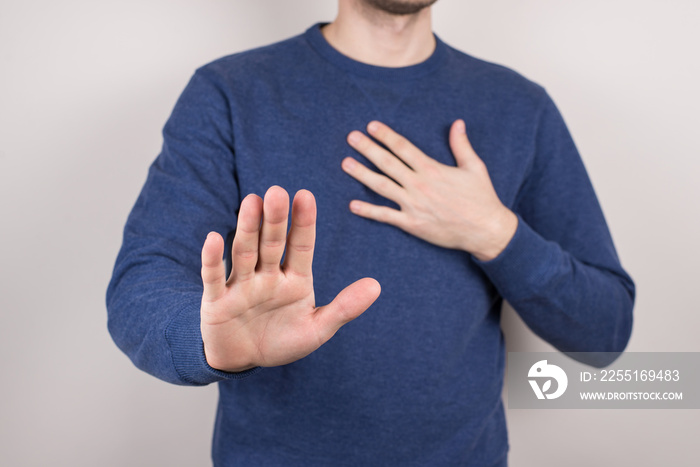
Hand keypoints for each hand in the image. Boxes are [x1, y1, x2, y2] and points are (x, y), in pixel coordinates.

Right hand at [200, 186, 380, 372]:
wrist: (243, 360)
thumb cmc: (282, 340)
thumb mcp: (318, 329)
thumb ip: (345, 308)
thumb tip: (377, 285)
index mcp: (295, 278)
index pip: (301, 245)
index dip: (303, 222)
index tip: (305, 195)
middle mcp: (267, 275)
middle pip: (271, 243)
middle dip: (274, 219)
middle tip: (277, 192)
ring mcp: (241, 285)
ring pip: (244, 252)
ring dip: (247, 228)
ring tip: (251, 201)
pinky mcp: (216, 300)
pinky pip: (213, 277)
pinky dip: (213, 258)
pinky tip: (215, 237)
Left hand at [341, 120, 517, 260]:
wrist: (486, 231)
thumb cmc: (482, 198)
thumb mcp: (475, 167)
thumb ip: (462, 145)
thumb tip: (457, 123)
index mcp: (433, 169)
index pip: (403, 147)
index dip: (386, 136)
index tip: (371, 126)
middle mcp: (420, 185)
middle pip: (388, 163)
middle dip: (368, 149)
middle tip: (351, 137)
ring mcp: (414, 205)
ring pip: (382, 187)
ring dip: (362, 174)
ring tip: (346, 163)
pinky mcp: (412, 224)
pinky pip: (386, 216)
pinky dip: (368, 211)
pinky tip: (352, 205)